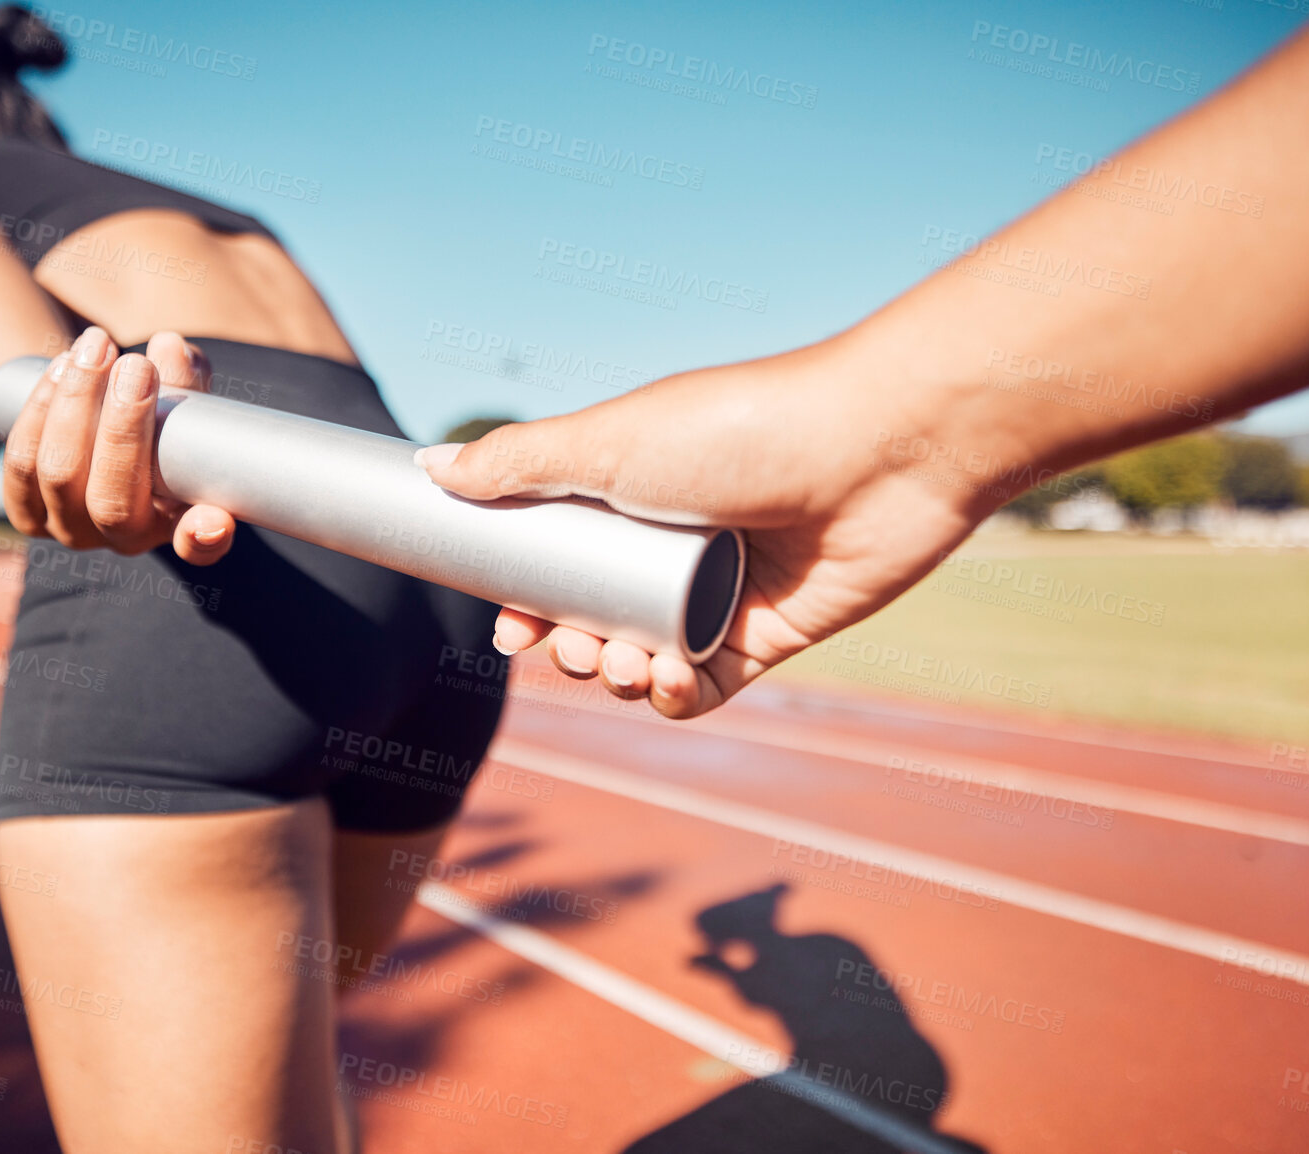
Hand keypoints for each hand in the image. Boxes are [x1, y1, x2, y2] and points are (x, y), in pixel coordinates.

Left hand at [2, 327, 237, 562]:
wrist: (93, 427)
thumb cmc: (155, 415)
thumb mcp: (184, 397)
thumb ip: (186, 377)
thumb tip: (168, 348)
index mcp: (179, 524)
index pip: (198, 547)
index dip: (205, 536)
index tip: (213, 518)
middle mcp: (125, 539)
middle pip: (112, 502)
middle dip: (123, 429)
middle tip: (137, 367)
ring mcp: (71, 530)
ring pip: (60, 475)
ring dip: (75, 402)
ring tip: (96, 346)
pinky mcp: (27, 514)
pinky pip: (23, 464)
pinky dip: (40, 410)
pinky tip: (61, 367)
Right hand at [415, 342, 1009, 718]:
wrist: (879, 450)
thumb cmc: (740, 429)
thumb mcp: (610, 441)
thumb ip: (518, 463)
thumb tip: (429, 469)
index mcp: (630, 489)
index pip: (557, 560)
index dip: (525, 601)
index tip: (509, 626)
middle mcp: (671, 541)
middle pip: (593, 618)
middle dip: (569, 648)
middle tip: (569, 650)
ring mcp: (719, 590)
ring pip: (643, 658)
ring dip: (619, 676)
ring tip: (628, 664)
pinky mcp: (770, 633)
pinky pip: (708, 686)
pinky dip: (678, 698)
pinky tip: (668, 687)